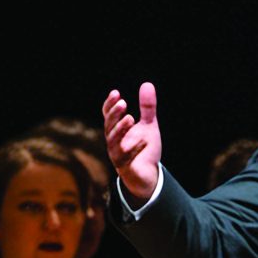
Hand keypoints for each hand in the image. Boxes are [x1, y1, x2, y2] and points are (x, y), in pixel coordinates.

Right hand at [101, 83, 164, 203]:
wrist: (149, 173)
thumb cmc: (144, 148)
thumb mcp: (149, 125)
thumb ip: (148, 107)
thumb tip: (147, 84)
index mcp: (117, 129)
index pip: (108, 114)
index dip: (110, 104)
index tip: (116, 93)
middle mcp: (113, 141)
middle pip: (109, 125)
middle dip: (114, 114)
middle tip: (123, 103)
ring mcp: (117, 154)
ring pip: (113, 141)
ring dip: (120, 129)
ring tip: (131, 118)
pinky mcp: (124, 166)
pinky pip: (125, 157)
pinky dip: (134, 149)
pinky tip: (143, 141)